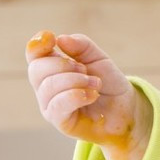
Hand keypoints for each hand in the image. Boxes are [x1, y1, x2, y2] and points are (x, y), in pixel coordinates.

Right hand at [25, 30, 152, 159]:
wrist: (125, 108)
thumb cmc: (108, 83)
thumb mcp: (98, 58)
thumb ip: (82, 46)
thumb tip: (61, 39)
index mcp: (52, 69)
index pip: (34, 55)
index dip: (38, 44)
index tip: (50, 37)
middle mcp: (46, 87)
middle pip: (37, 69)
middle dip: (63, 65)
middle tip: (85, 70)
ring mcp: (50, 106)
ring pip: (48, 87)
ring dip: (76, 80)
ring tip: (95, 84)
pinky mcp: (60, 122)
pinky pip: (58, 106)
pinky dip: (76, 95)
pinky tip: (92, 94)